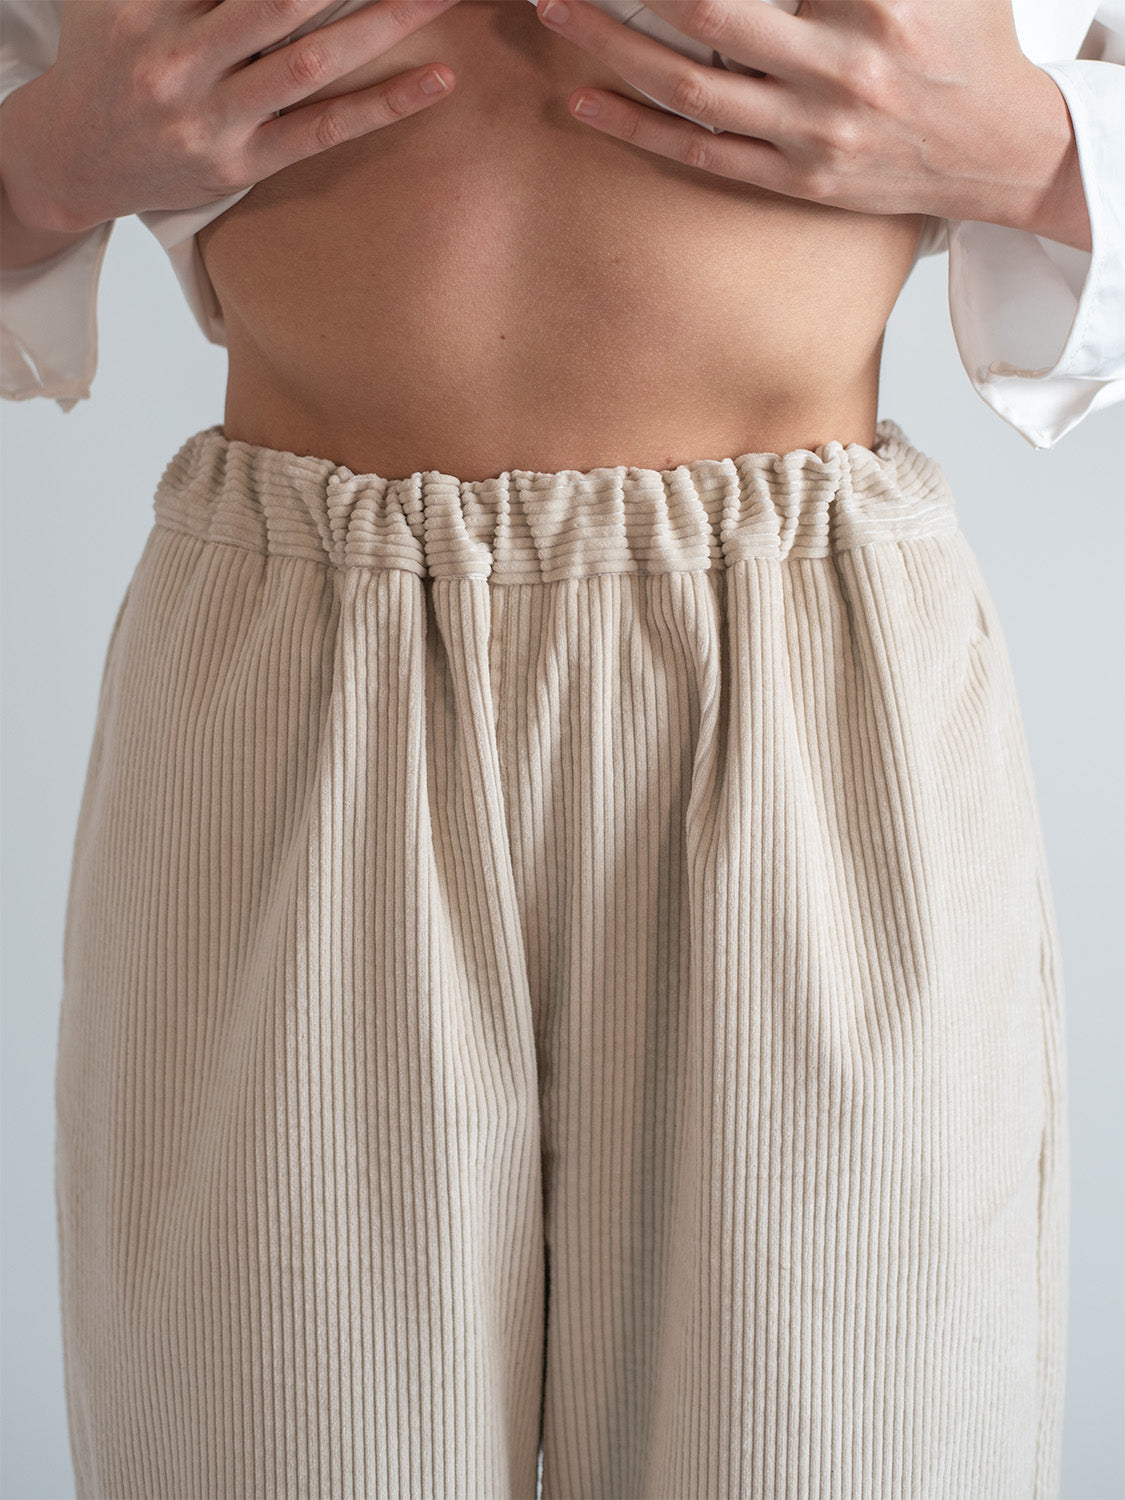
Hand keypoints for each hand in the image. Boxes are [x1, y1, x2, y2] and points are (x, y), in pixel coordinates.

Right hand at [3, 0, 465, 237]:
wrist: (75, 155)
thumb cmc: (110, 50)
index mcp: (147, 3)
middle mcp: (177, 59)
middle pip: (280, 1)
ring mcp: (211, 118)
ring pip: (311, 60)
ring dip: (385, 22)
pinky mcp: (242, 165)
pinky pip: (325, 130)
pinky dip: (385, 104)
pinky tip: (438, 79)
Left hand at [534, 0, 1083, 237]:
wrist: (1000, 150)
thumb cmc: (963, 40)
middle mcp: (842, 64)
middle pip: (708, 7)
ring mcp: (815, 130)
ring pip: (688, 84)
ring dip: (611, 45)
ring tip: (555, 12)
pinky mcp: (797, 179)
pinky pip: (700, 153)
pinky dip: (636, 127)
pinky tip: (586, 98)